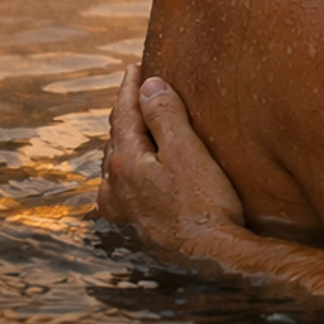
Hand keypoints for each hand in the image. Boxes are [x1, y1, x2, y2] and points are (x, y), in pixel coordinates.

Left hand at [97, 65, 244, 260]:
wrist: (210, 257)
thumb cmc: (204, 203)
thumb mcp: (187, 151)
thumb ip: (165, 116)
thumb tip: (149, 86)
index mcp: (125, 161)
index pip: (124, 113)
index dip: (131, 87)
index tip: (136, 66)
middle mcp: (114, 185)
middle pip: (116, 137)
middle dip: (126, 112)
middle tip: (138, 91)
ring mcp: (120, 209)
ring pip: (114, 165)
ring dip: (124, 142)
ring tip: (136, 128)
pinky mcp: (132, 228)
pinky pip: (119, 190)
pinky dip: (125, 172)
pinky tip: (131, 178)